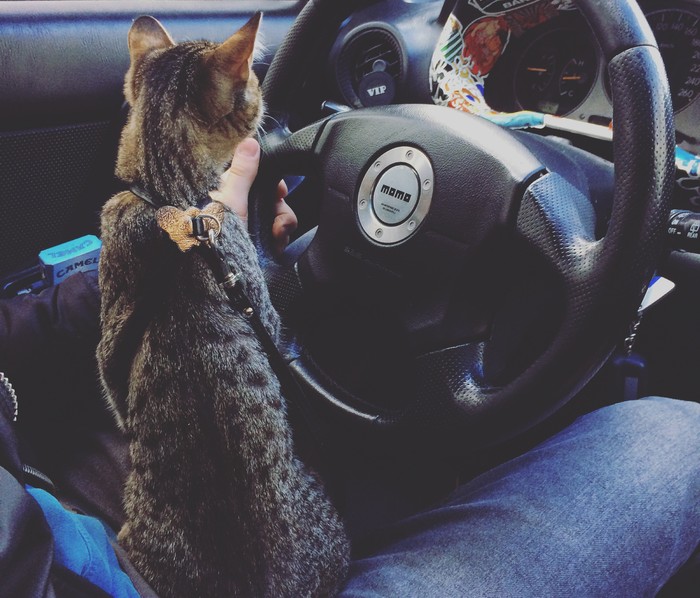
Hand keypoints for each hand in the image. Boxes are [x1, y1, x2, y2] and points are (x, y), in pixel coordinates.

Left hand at [210, 137, 297, 254]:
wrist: (222, 268)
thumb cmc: (217, 234)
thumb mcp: (231, 198)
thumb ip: (243, 171)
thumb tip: (249, 141)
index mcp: (231, 191)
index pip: (260, 178)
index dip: (274, 184)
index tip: (279, 191)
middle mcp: (242, 207)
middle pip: (274, 199)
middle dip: (281, 211)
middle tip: (277, 221)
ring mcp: (251, 225)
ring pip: (280, 216)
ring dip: (282, 227)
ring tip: (275, 237)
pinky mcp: (259, 241)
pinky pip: (279, 234)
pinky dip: (280, 240)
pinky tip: (274, 246)